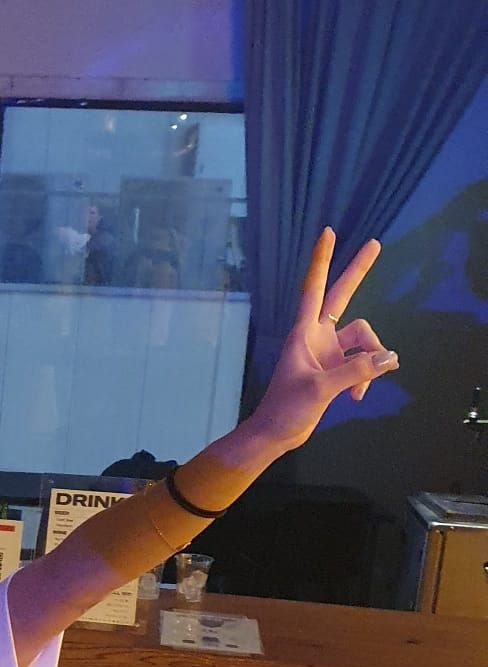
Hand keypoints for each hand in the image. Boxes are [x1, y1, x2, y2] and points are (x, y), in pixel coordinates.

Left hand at [248, 230, 397, 453]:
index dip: (322, 260)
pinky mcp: (335, 368)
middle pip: (342, 295)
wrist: (277, 433)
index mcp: (303, 332)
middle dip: (358, 272)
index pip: (314, 287)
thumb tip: (390, 357)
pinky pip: (362, 362)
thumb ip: (357, 371)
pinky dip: (365, 378)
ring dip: (370, 361)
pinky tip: (356, 398)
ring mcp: (328, 351)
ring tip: (359, 390)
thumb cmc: (286, 409)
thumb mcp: (322, 389)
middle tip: (375, 243)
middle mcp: (317, 335)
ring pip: (362, 340)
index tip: (328, 233)